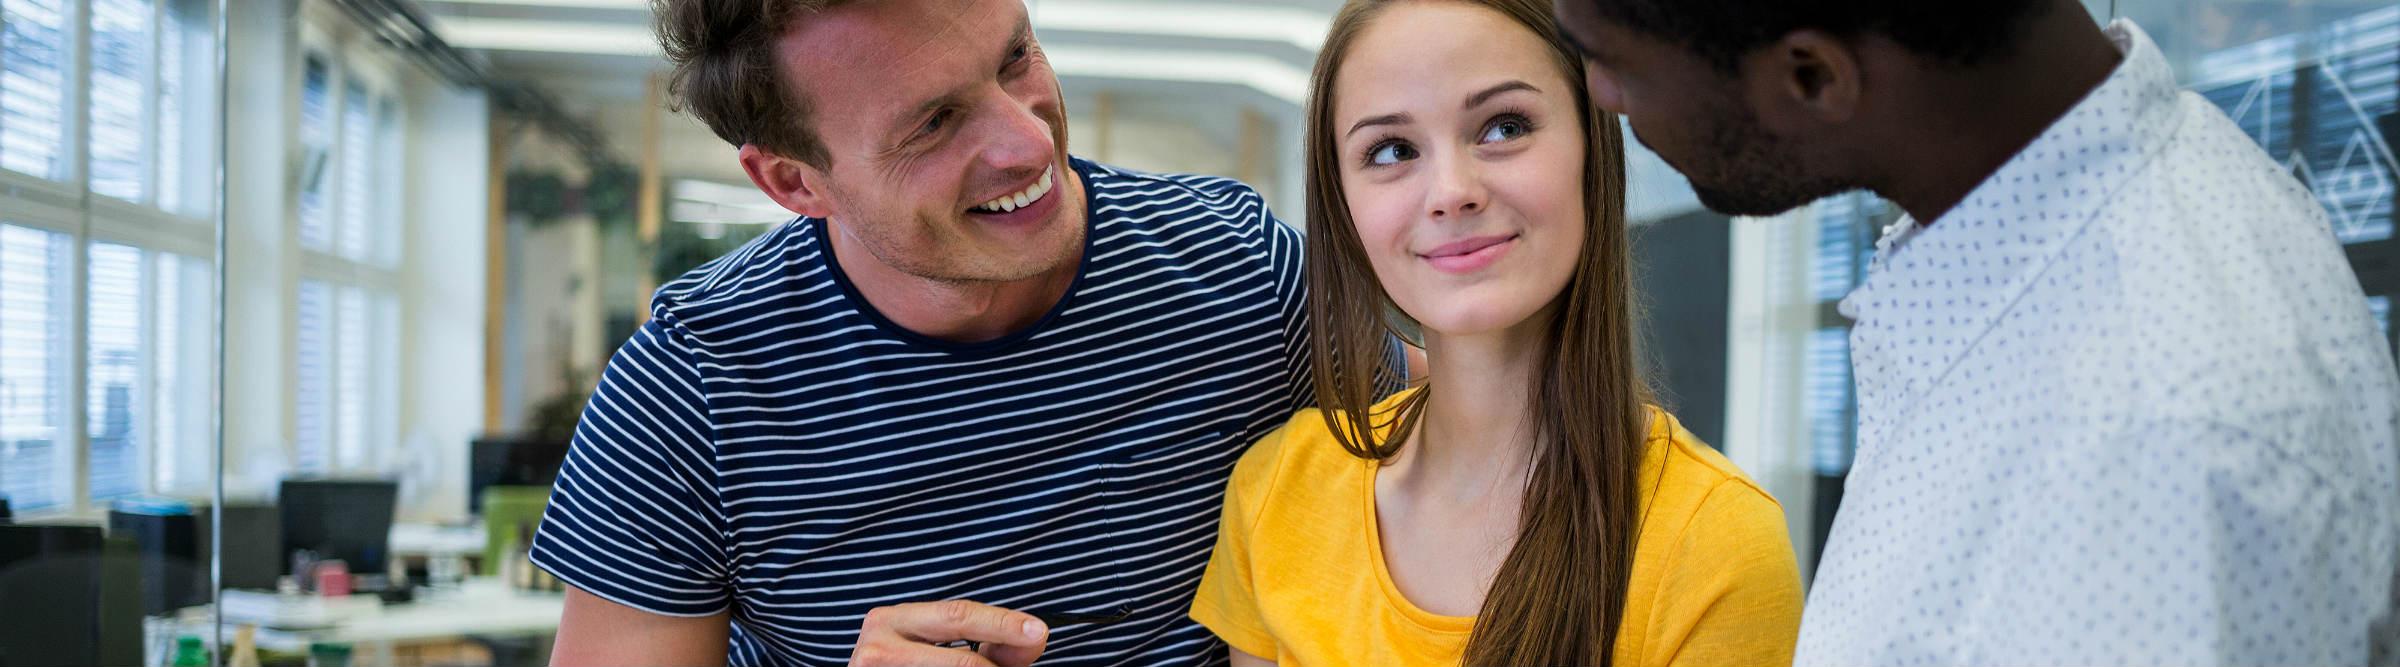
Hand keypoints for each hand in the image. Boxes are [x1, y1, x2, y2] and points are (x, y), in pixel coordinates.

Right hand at [850, 600, 1049, 666]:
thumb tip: (1035, 637)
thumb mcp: (939, 648)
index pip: (958, 615)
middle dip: (1000, 661)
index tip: (1038, 630)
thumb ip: (989, 643)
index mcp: (892, 620)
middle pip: (960, 658)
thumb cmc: (904, 666)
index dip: (1002, 623)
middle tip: (1033, 649)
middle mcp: (878, 645)